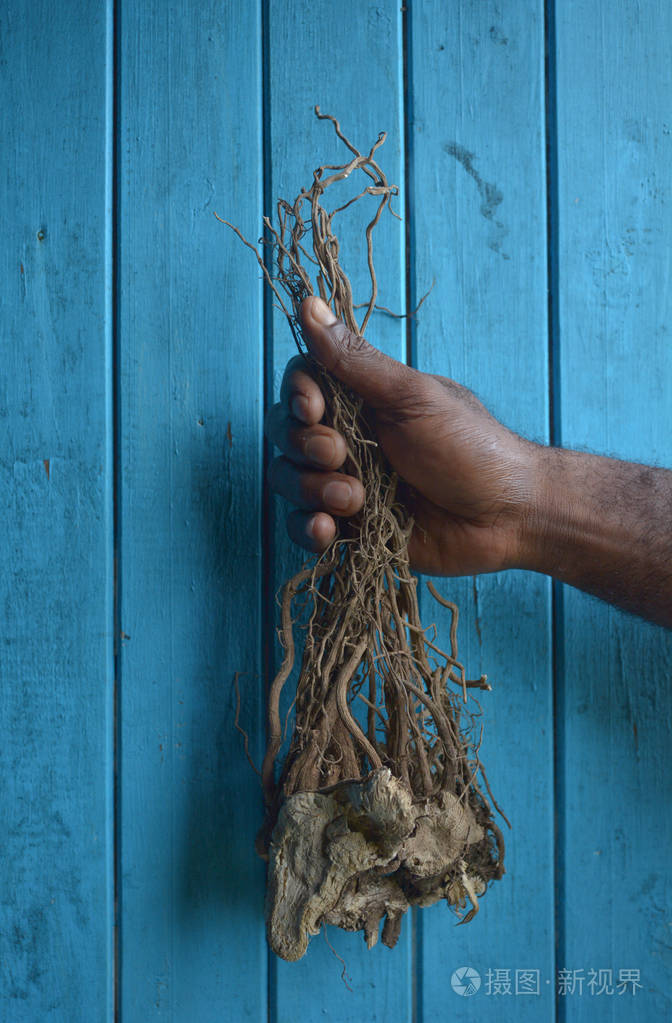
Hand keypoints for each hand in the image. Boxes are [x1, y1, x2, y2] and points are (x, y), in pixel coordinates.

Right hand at [265, 296, 536, 575]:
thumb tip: (309, 304)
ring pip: (288, 481)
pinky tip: (330, 530)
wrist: (506, 517)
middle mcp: (349, 439)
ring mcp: (347, 484)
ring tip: (355, 500)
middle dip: (305, 447)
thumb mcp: (411, 397)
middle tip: (342, 455)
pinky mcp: (351, 529)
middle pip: (286, 434)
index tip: (315, 408)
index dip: (298, 397)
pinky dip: (308, 529)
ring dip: (311, 490)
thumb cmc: (470, 447)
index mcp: (363, 400)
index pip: (301, 385)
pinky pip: (303, 528)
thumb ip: (354, 360)